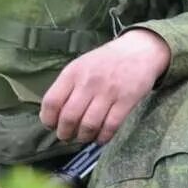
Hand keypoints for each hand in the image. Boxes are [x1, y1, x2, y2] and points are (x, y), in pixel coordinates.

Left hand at [39, 27, 169, 142]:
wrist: (139, 50)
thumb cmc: (105, 61)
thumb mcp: (81, 65)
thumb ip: (67, 87)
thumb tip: (54, 115)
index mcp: (73, 73)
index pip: (51, 102)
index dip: (48, 119)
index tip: (52, 125)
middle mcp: (89, 82)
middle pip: (69, 117)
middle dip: (65, 133)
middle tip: (67, 137)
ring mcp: (109, 92)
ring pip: (89, 125)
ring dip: (83, 137)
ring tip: (83, 137)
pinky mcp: (127, 100)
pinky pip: (111, 126)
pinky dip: (103, 137)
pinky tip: (100, 138)